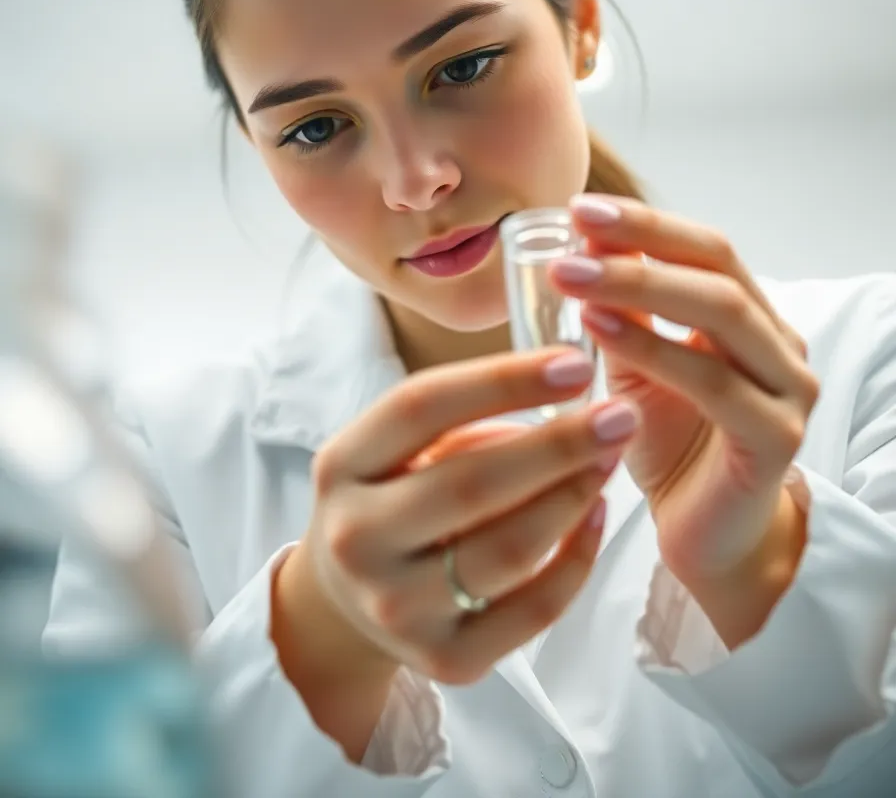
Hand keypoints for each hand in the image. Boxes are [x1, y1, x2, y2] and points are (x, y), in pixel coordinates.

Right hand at [296, 348, 638, 685]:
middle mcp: (357, 539)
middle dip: (560, 444)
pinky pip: (534, 608)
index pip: (421, 408)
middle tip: (619, 416)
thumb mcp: (391, 446)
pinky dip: (577, 558)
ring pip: (512, 548)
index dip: (503, 382)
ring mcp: (397, 607)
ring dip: (575, 496)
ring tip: (610, 458)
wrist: (342, 604)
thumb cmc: (387, 498)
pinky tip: (597, 514)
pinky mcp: (446, 658)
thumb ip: (457, 414)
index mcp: (341, 466)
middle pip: (473, 482)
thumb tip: (559, 385)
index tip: (574, 363)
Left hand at [550, 195, 819, 595]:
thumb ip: (625, 312)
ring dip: (638, 285)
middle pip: (717, 268)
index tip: (580, 209)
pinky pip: (712, 381)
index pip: (705, 249)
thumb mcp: (639, 367)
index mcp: (752, 319)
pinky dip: (652, 348)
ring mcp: (788, 389)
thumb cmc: (673, 447)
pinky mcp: (776, 437)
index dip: (645, 225)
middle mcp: (780, 345)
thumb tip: (586, 243)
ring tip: (572, 274)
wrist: (708, 541)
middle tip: (576, 227)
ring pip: (719, 313)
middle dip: (642, 241)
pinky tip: (598, 329)